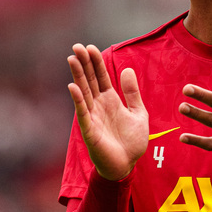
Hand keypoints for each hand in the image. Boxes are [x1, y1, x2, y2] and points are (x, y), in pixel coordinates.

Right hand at [67, 44, 148, 180]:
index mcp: (111, 100)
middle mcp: (99, 106)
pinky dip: (78, 100)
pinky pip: (82, 113)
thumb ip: (132, 93)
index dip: (96, 63)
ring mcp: (93, 116)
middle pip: (89, 80)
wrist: (127, 165)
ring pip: (83, 92)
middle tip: (77, 46)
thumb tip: (127, 69)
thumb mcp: (138, 113)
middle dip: (83, 64)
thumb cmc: (132, 142)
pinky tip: (73, 86)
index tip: (90, 47)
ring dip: (77, 76)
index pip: (101, 77)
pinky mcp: (89, 130)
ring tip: (72, 59)